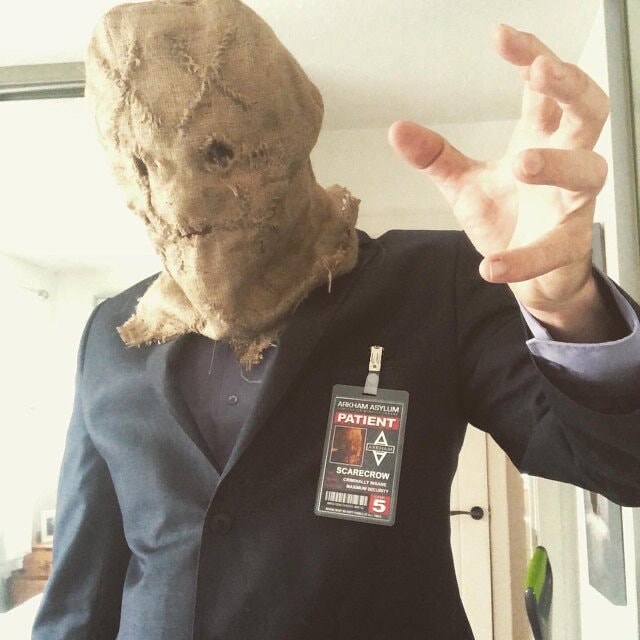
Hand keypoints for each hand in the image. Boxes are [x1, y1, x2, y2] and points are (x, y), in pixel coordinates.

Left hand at [389, 24, 616, 340]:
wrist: (529, 273)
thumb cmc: (506, 216)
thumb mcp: (463, 184)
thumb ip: (435, 157)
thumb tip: (397, 129)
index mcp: (540, 138)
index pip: (544, 89)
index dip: (531, 57)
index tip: (501, 36)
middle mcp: (566, 161)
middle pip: (588, 111)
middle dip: (569, 85)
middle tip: (541, 70)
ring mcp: (572, 203)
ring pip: (587, 171)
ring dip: (557, 164)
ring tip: (521, 163)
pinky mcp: (568, 246)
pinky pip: (553, 249)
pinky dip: (522, 258)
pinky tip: (491, 266)